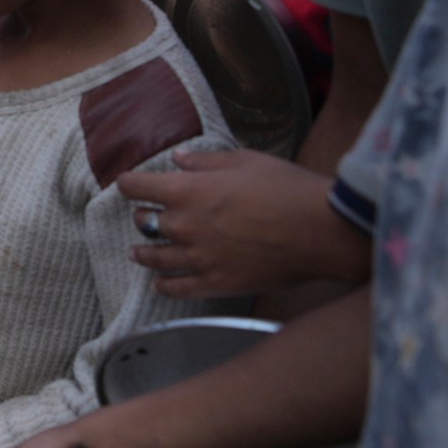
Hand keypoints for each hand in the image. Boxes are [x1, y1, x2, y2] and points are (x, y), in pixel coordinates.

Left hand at [121, 149, 366, 298]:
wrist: (320, 230)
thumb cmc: (286, 188)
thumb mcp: (245, 161)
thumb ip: (206, 162)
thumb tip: (178, 159)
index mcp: (187, 191)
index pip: (137, 186)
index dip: (129, 184)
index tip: (126, 184)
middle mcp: (185, 225)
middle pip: (145, 222)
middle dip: (143, 216)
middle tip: (145, 216)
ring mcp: (198, 258)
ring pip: (155, 258)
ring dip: (144, 253)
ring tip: (138, 253)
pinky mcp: (217, 283)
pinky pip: (179, 289)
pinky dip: (165, 286)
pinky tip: (160, 285)